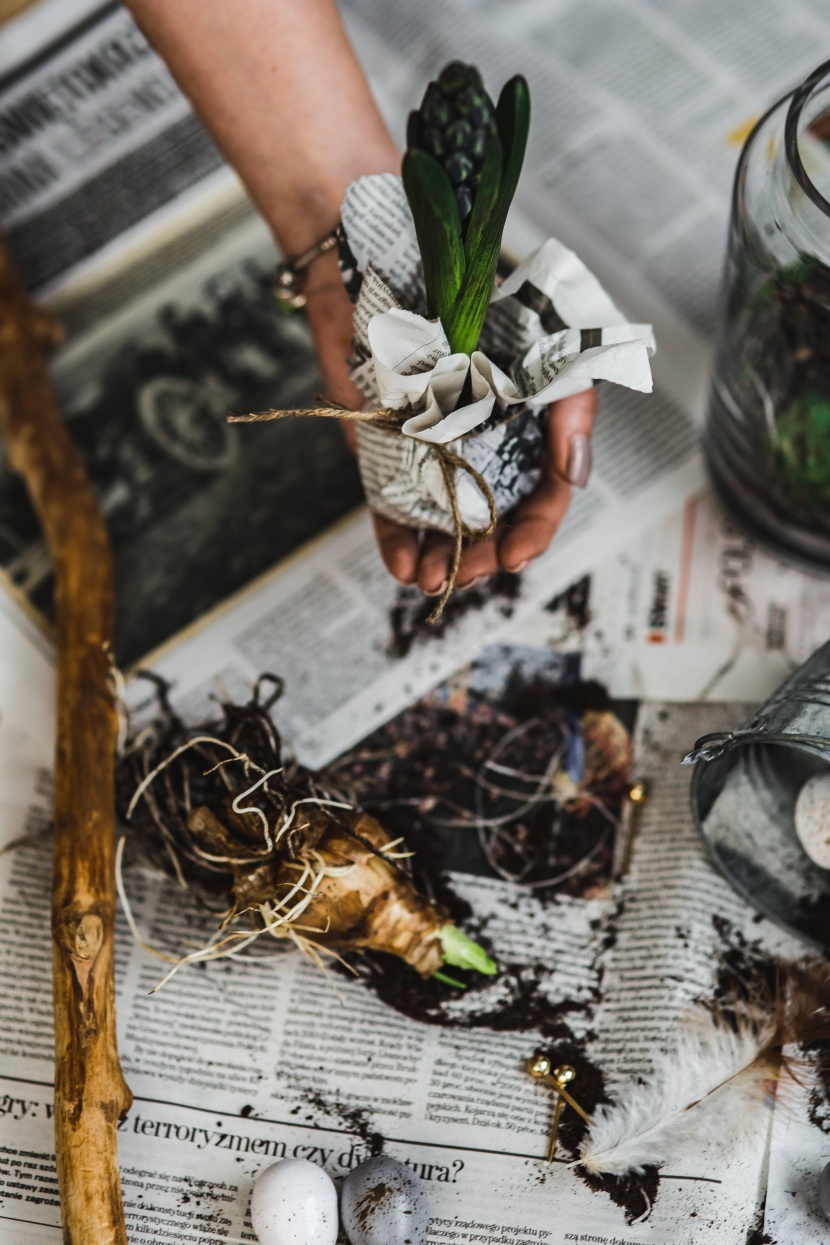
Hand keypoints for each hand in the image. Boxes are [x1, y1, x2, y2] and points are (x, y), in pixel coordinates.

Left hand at [304, 253, 597, 591]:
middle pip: (491, 522)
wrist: (387, 263)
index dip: (533, 531)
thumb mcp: (544, 345)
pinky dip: (395, 540)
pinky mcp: (383, 452)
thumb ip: (569, 406)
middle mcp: (482, 450)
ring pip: (442, 526)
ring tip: (430, 582)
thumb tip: (574, 475)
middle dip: (482, 556)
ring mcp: (433, 454)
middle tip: (469, 574)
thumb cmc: (475, 298)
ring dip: (439, 561)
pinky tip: (402, 566)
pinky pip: (391, 506)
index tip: (518, 554)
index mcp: (526, 433)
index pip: (540, 498)